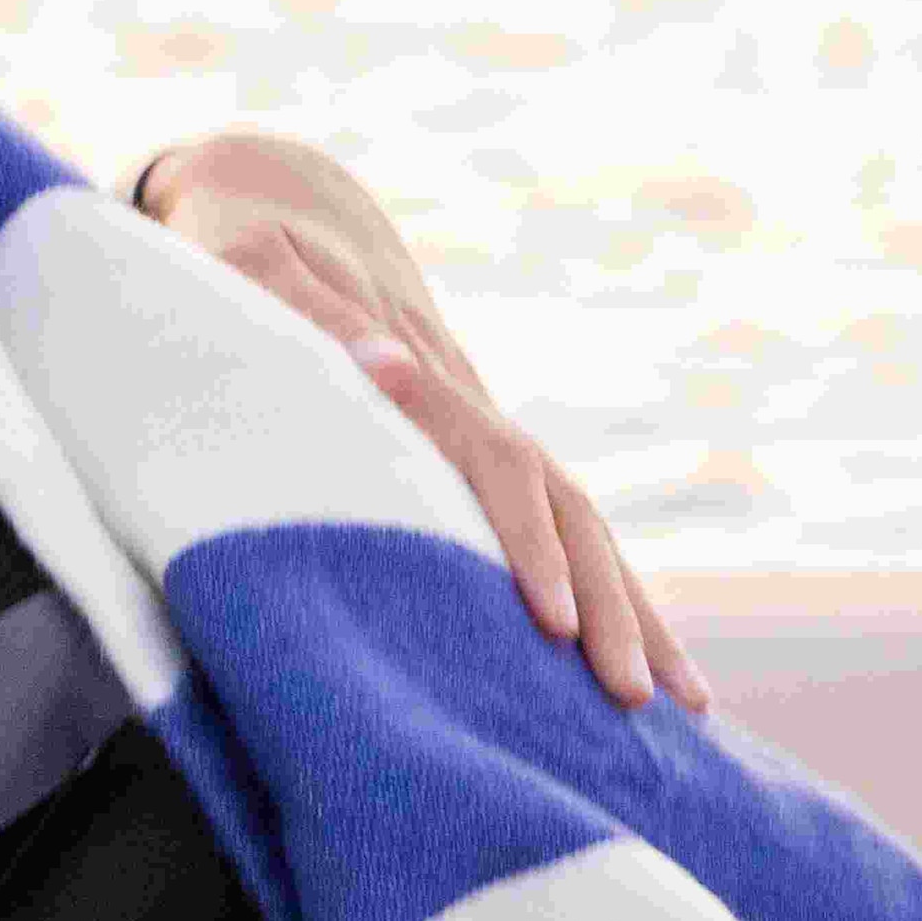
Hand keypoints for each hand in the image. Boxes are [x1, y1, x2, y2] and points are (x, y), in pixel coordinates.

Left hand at [133, 129, 705, 714]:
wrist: (277, 211)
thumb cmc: (239, 256)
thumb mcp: (252, 271)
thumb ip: (308, 315)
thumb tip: (380, 363)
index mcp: (418, 372)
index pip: (498, 465)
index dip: (525, 545)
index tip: (552, 625)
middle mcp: (469, 403)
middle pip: (564, 508)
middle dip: (607, 606)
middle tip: (636, 701)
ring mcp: (479, 427)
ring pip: (578, 524)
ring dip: (631, 613)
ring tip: (681, 709)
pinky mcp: (469, 457)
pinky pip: (551, 532)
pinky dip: (598, 596)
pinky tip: (631, 666)